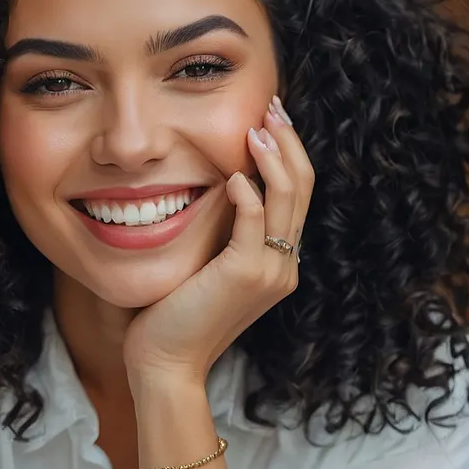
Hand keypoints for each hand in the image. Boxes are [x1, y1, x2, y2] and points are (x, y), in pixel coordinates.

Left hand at [122, 95, 315, 383]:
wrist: (166, 363)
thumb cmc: (174, 317)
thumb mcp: (207, 266)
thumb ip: (222, 232)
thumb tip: (220, 185)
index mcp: (278, 262)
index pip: (297, 194)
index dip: (289, 153)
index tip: (270, 121)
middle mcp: (284, 265)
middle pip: (302, 187)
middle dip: (288, 141)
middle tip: (271, 106)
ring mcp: (269, 270)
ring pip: (287, 196)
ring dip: (273, 156)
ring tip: (256, 126)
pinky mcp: (244, 273)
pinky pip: (255, 220)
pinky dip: (248, 192)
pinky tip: (232, 174)